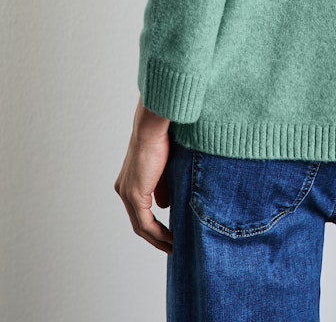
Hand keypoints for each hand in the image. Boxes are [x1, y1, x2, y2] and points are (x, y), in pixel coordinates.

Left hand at [114, 95, 172, 252]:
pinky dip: (158, 233)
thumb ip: (162, 188)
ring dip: (158, 239)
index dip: (153, 226)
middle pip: (138, 223)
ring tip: (173, 247)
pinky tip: (171, 239)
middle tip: (171, 247)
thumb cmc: (161, 139)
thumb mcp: (163, 169)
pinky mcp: (134, 194)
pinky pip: (145, 223)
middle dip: (155, 238)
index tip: (168, 234)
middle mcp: (123, 190)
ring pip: (141, 227)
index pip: (139, 211)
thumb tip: (165, 206)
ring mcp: (127, 193)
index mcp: (128, 182)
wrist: (153, 128)